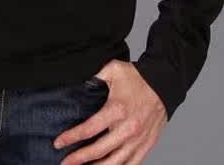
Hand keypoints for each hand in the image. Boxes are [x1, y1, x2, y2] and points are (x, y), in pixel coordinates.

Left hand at [52, 60, 167, 163]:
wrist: (164, 84)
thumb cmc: (138, 77)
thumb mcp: (113, 69)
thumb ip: (95, 77)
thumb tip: (80, 86)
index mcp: (116, 110)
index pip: (89, 129)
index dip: (71, 138)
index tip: (58, 143)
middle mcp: (127, 129)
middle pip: (98, 151)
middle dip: (78, 159)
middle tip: (64, 163)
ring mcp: (137, 140)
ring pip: (114, 163)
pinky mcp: (146, 145)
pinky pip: (131, 164)